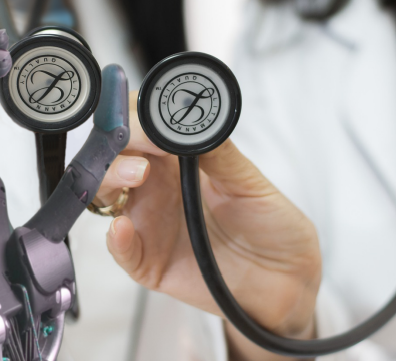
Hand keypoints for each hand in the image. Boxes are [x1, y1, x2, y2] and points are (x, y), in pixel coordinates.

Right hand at [97, 92, 321, 346]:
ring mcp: (149, 224)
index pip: (139, 131)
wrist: (289, 277)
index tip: (143, 118)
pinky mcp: (150, 262)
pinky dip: (117, 239)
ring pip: (106, 197)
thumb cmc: (271, 225)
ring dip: (111, 180)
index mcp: (176, 162)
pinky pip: (123, 250)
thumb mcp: (249, 182)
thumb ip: (217, 153)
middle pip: (113, 159)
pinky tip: (123, 228)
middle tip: (139, 149)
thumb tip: (191, 121)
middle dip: (116, 147)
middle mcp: (155, 189)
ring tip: (135, 175)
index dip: (134, 120)